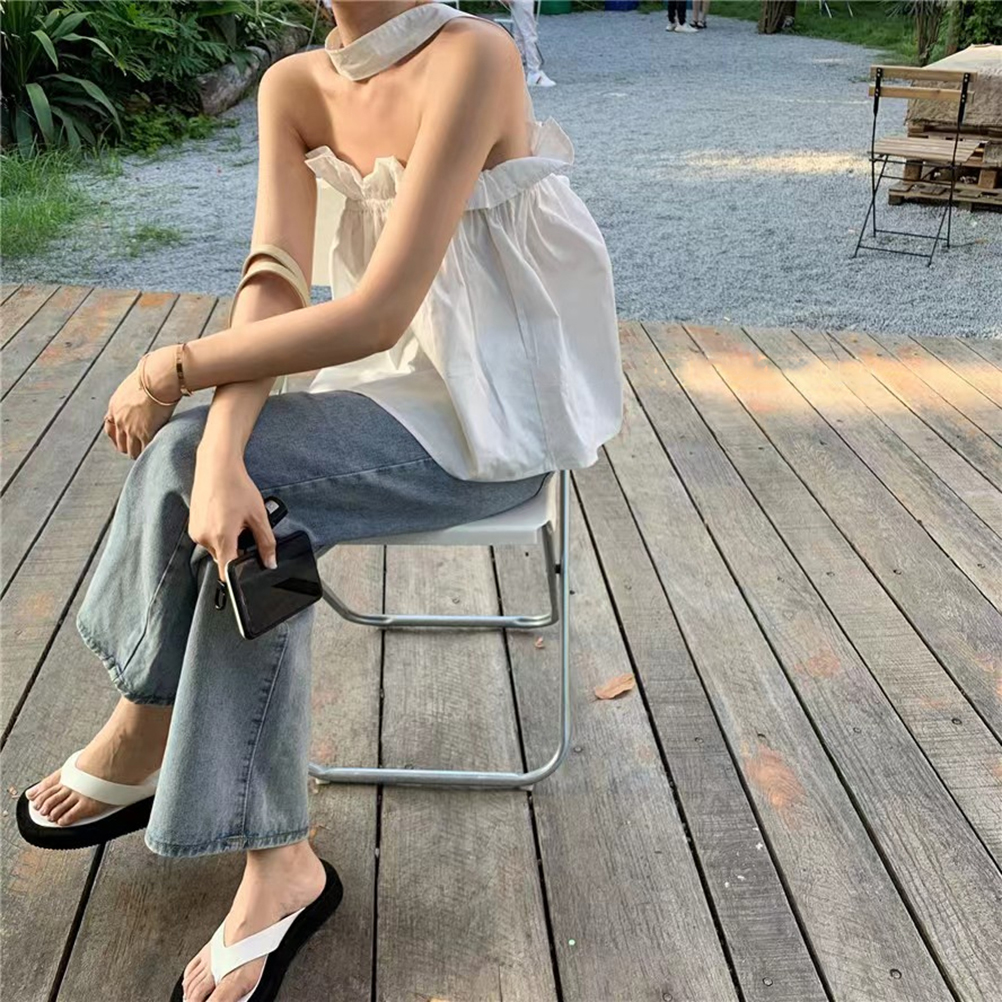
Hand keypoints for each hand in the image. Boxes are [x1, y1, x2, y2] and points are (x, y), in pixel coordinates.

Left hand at [104, 347, 178, 457]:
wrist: (158, 378)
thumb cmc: (151, 376)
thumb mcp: (134, 384)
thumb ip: (133, 393)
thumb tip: (143, 385)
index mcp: (114, 407)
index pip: (110, 428)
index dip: (116, 437)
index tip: (123, 440)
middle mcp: (119, 420)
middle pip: (120, 443)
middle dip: (127, 448)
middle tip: (136, 450)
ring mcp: (131, 428)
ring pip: (131, 450)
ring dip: (138, 453)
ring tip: (147, 455)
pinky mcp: (145, 432)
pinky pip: (145, 449)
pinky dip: (149, 452)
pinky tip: (155, 452)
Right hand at [189, 446, 276, 582]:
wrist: (217, 466)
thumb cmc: (237, 487)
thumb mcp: (258, 516)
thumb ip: (266, 542)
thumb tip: (270, 562)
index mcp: (221, 538)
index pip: (227, 571)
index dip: (238, 575)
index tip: (245, 574)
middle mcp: (204, 538)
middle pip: (224, 557)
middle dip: (236, 548)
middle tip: (243, 528)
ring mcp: (196, 532)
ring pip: (216, 547)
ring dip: (226, 539)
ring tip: (233, 517)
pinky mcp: (192, 525)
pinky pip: (208, 537)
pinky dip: (217, 531)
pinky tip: (224, 515)